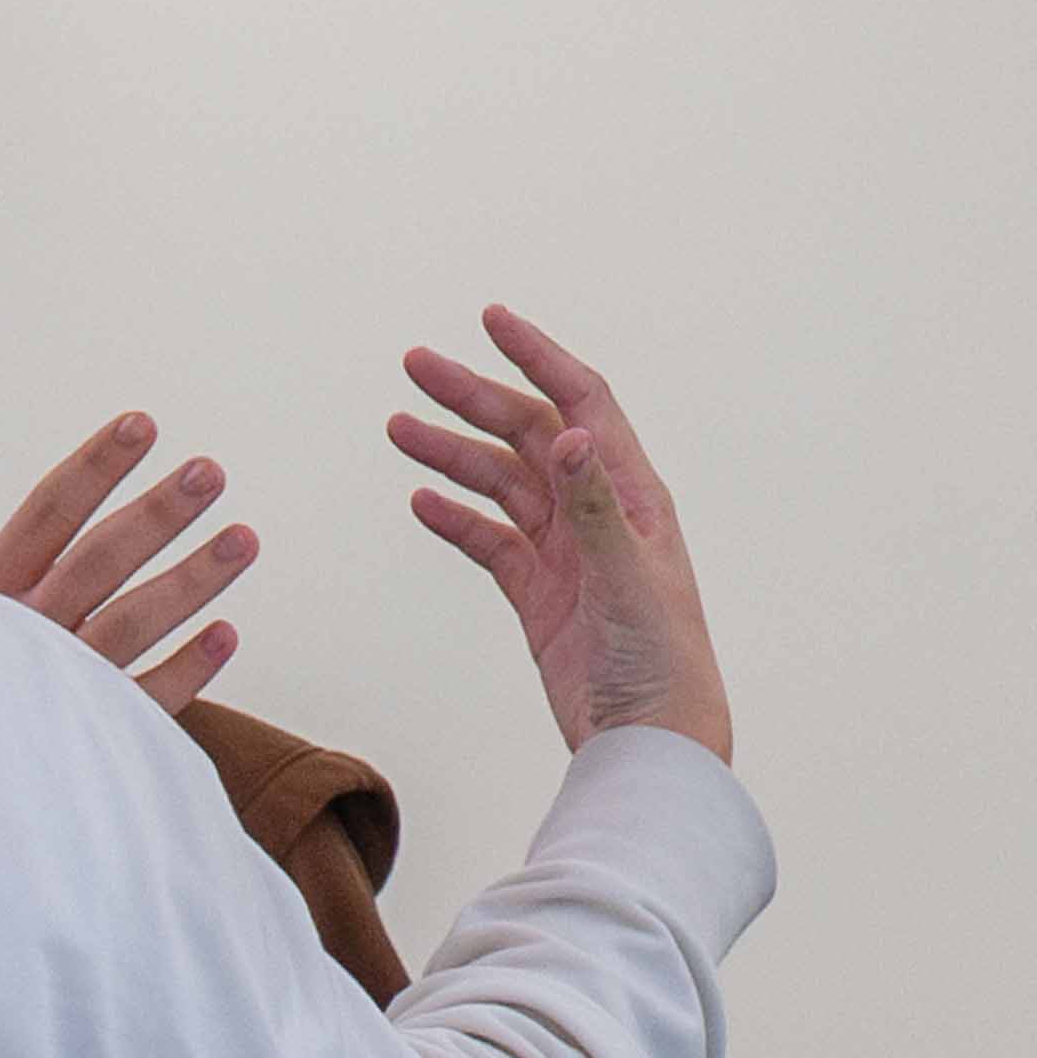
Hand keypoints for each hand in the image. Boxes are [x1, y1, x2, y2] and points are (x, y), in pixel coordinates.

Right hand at [0, 411, 258, 715]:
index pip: (46, 516)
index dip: (94, 469)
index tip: (141, 425)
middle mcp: (23, 633)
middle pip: (99, 562)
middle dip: (156, 515)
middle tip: (210, 472)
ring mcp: (55, 686)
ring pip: (132, 625)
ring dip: (190, 581)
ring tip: (245, 539)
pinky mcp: (81, 738)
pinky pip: (142, 703)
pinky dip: (187, 671)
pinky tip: (227, 635)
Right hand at [394, 309, 731, 762]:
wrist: (650, 736)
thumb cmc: (658, 658)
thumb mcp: (627, 575)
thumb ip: (594, 503)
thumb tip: (567, 433)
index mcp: (632, 494)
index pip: (581, 403)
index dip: (539, 358)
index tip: (492, 321)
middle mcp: (597, 512)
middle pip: (526, 434)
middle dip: (473, 395)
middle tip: (415, 365)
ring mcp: (563, 553)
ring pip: (498, 485)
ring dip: (450, 454)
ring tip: (398, 427)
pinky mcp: (537, 595)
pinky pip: (487, 542)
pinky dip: (454, 519)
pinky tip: (421, 502)